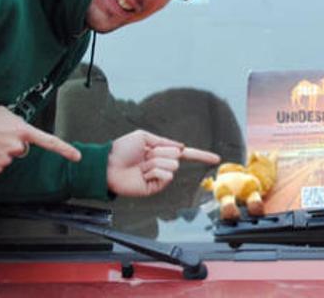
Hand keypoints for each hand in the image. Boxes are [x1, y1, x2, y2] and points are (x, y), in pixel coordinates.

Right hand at [0, 106, 81, 175]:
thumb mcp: (3, 113)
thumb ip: (17, 125)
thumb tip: (20, 135)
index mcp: (22, 130)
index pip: (49, 141)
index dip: (65, 150)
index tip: (77, 157)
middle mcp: (16, 146)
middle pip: (19, 150)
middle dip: (10, 145)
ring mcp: (4, 160)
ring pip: (6, 160)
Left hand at [106, 130, 220, 196]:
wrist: (108, 165)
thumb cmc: (121, 150)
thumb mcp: (143, 136)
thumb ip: (164, 141)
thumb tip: (181, 147)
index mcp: (161, 152)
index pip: (185, 154)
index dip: (201, 156)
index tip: (216, 159)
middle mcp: (162, 164)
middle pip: (177, 156)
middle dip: (161, 152)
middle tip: (145, 155)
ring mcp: (158, 177)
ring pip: (172, 166)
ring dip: (156, 162)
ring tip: (141, 166)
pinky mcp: (154, 188)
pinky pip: (165, 176)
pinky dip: (154, 172)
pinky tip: (142, 174)